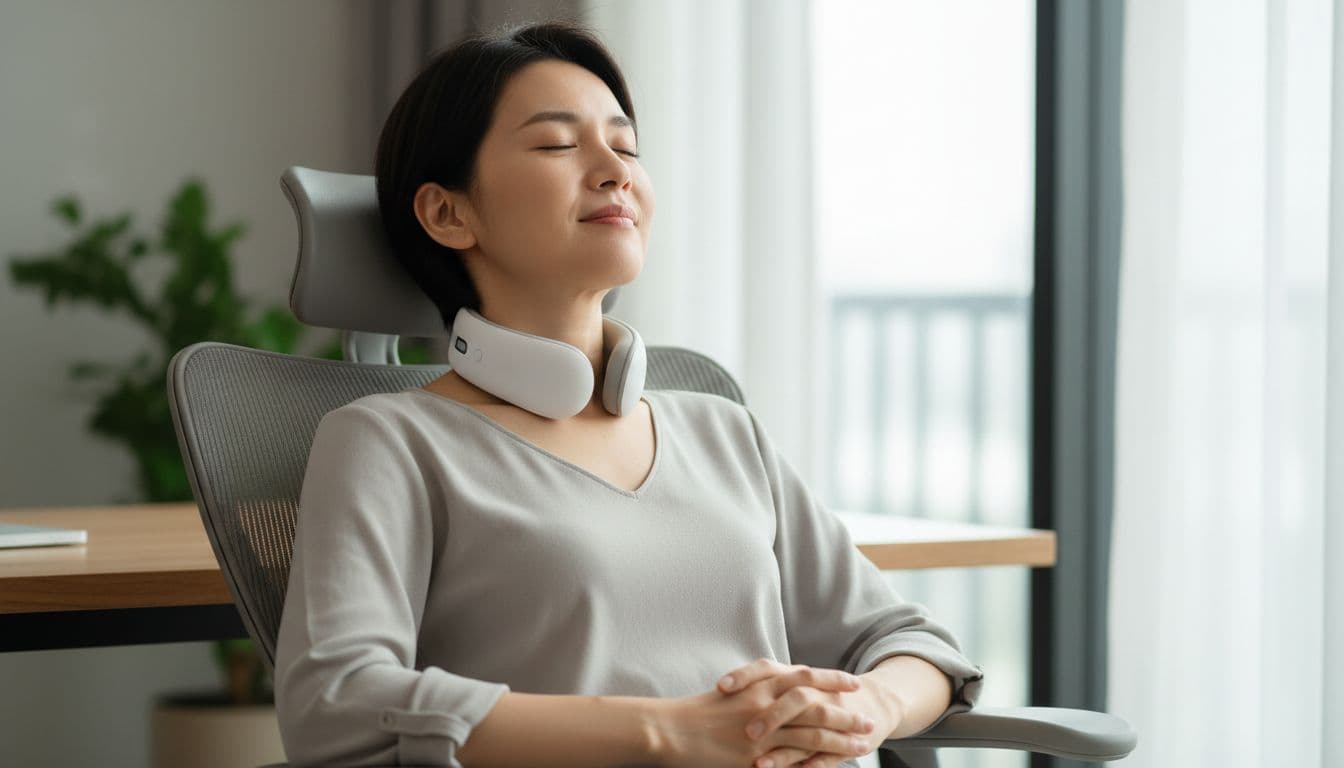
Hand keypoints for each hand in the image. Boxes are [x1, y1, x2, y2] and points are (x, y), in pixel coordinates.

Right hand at [651, 658, 878, 767]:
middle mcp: (766, 705)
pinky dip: (812, 765)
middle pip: (817, 706)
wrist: (670, 728)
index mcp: (760, 685)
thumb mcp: (734, 690)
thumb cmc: (697, 711)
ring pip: (812, 735)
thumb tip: (782, 691)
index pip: (806, 677)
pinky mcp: (755, 757)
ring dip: (840, 741)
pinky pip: (792, 762)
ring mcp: (762, 733)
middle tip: (868, 722)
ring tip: (861, 747)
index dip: (833, 680)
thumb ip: (760, 689)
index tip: (854, 684)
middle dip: (846, 714)